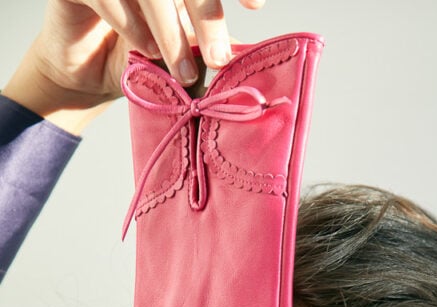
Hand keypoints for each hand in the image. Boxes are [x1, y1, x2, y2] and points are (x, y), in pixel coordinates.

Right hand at [3, 0, 265, 131]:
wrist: (83, 74)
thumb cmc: (134, 56)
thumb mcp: (175, 48)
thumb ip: (203, 42)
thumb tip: (244, 54)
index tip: (257, 7)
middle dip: (207, 17)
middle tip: (220, 59)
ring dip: (171, 34)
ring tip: (184, 74)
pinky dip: (132, 27)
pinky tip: (146, 51)